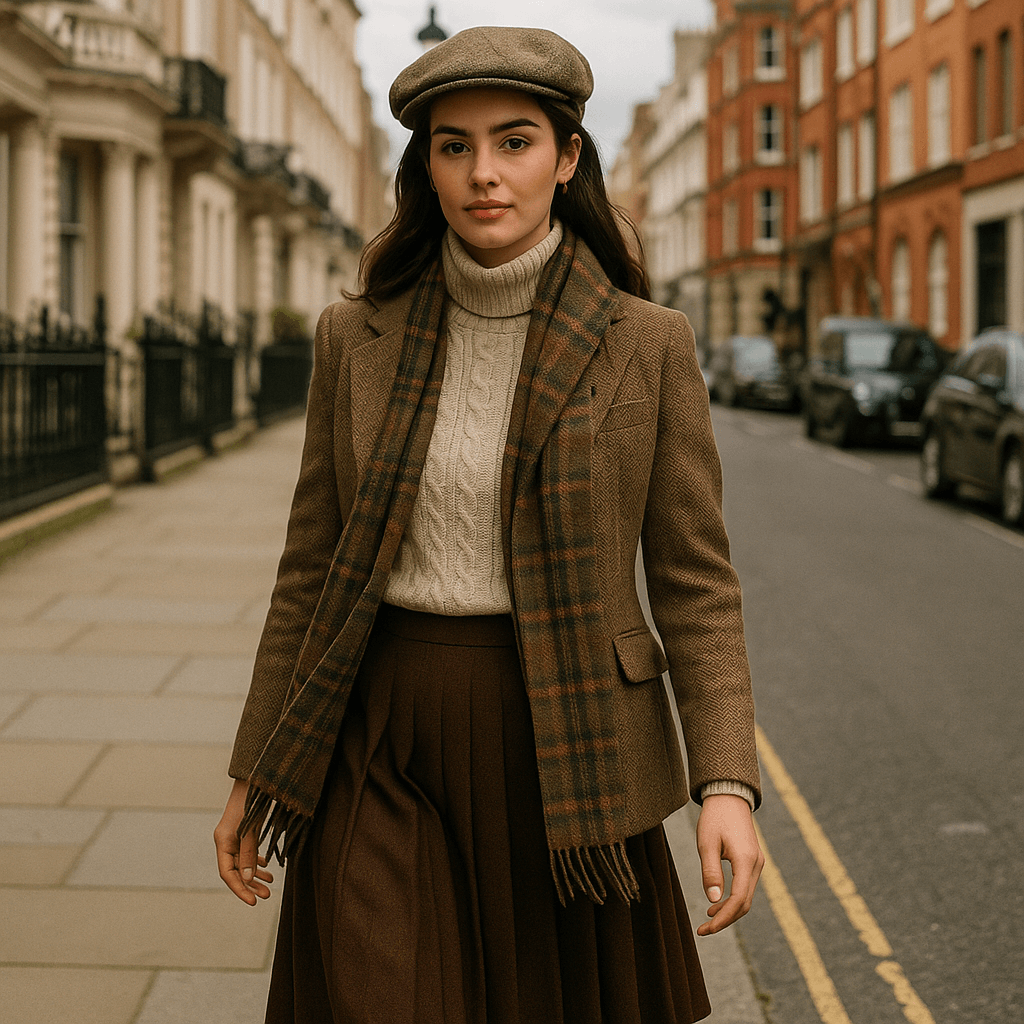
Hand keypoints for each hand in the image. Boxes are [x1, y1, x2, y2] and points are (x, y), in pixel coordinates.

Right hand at [214, 778, 273, 904]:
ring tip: (270, 885)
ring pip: (243, 862)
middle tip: (266, 896)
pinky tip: (267, 868)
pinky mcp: (243, 830)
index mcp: (223, 841)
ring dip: (255, 875)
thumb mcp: (251, 828)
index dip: (240, 889)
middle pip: (235, 870)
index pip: (228, 873)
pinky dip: (257, 861)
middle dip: (250, 885)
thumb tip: (248, 878)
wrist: (254, 776)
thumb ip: (249, 853)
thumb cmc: (252, 800)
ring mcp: (234, 835)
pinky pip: (248, 852)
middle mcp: (226, 840)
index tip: (253, 902)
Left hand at [695, 794, 763, 934]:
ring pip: (746, 897)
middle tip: (703, 930)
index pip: (738, 900)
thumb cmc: (715, 818)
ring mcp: (757, 863)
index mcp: (746, 861)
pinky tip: (717, 903)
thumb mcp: (706, 843)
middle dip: (725, 919)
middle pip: (744, 903)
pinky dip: (733, 899)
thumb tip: (713, 900)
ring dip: (729, 911)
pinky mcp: (753, 861)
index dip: (723, 918)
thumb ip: (710, 871)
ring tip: (707, 918)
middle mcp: (756, 865)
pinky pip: (745, 887)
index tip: (706, 929)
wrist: (729, 797)